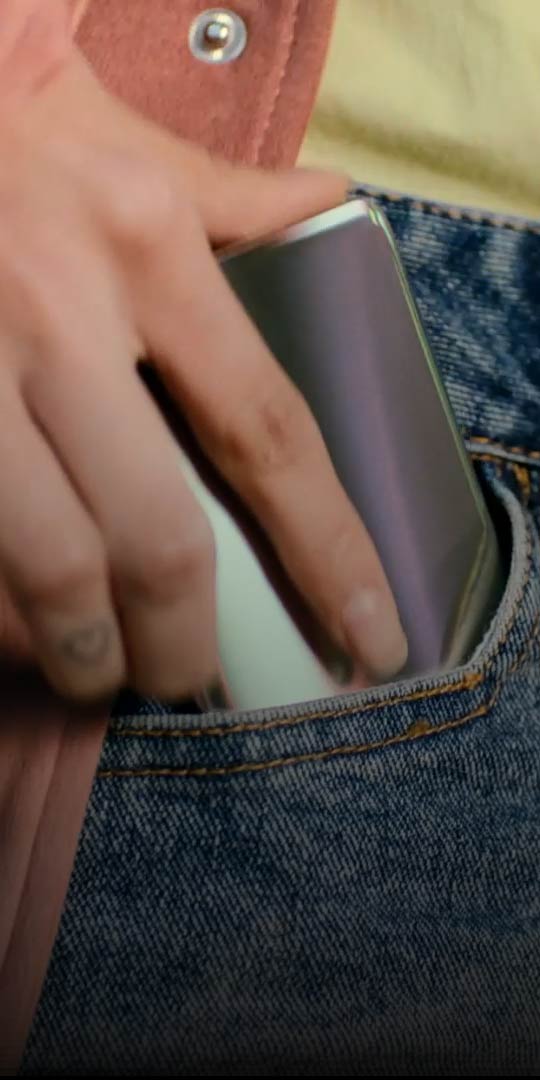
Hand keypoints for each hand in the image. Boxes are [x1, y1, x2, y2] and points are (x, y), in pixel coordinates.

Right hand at [0, 53, 406, 702]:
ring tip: (100, 670)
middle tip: (190, 675)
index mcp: (140, 247)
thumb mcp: (126, 145)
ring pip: (47, 566)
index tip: (368, 637)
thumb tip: (326, 207)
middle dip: (183, 642)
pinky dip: (0, 615)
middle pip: (157, 538)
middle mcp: (56, 314)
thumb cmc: (8, 128)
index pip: (265, 433)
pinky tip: (19, 627)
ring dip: (83, 652)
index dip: (328, 553)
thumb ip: (231, 197)